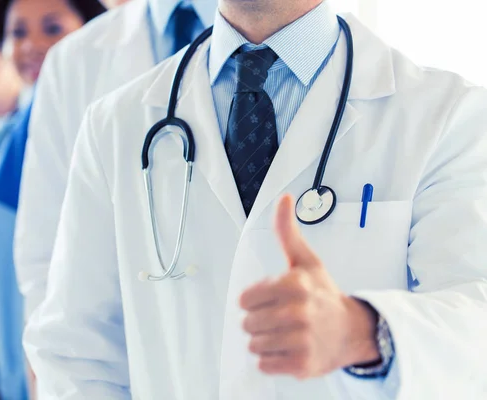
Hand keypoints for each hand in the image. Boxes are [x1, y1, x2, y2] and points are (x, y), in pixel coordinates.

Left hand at [240, 195, 379, 378]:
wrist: (352, 331)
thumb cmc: (323, 294)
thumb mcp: (305, 261)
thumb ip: (287, 231)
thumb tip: (283, 198)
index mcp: (294, 284)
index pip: (244, 300)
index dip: (254, 300)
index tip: (272, 299)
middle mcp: (298, 312)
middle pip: (247, 323)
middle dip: (260, 321)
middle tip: (281, 318)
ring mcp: (301, 340)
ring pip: (254, 344)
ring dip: (265, 341)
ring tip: (285, 333)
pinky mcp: (302, 365)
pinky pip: (264, 365)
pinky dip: (272, 360)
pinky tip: (289, 348)